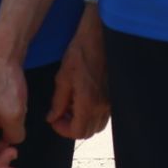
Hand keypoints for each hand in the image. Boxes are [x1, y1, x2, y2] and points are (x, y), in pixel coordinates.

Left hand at [46, 7, 108, 139]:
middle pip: (88, 132)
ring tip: (72, 105)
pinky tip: (83, 97)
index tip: (54, 119)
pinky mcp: (115, 92)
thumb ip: (58, 101)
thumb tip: (52, 117)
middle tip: (61, 113)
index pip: (77, 132)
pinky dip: (92, 112)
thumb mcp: (63, 77)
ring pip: (97, 124)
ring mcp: (111, 99)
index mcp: (89, 102)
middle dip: (72, 126)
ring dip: (83, 120)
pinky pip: (104, 112)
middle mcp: (103, 105)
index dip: (63, 130)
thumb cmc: (80, 52)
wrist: (100, 35)